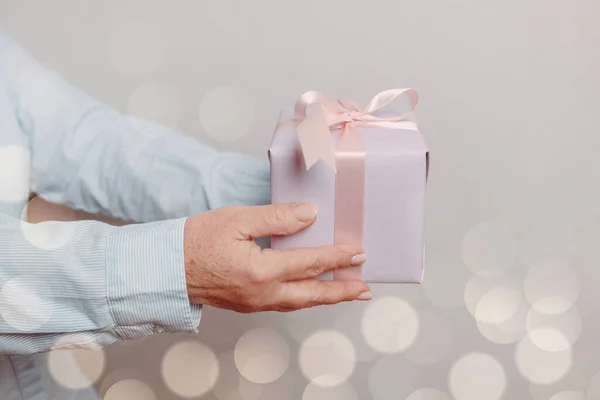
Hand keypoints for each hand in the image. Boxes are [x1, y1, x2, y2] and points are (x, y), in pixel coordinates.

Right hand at [183, 202, 370, 312]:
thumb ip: (276, 218)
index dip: (337, 256)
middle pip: (312, 293)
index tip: (358, 252)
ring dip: (326, 297)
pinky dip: (305, 298)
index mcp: (261, 271)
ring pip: (300, 302)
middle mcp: (262, 293)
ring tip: (347, 293)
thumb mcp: (237, 219)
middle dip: (342, 289)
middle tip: (365, 287)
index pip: (310, 262)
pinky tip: (311, 292)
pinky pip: (285, 304)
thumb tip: (308, 214)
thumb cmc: (196, 240)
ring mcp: (255, 303)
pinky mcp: (248, 305)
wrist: (167, 268)